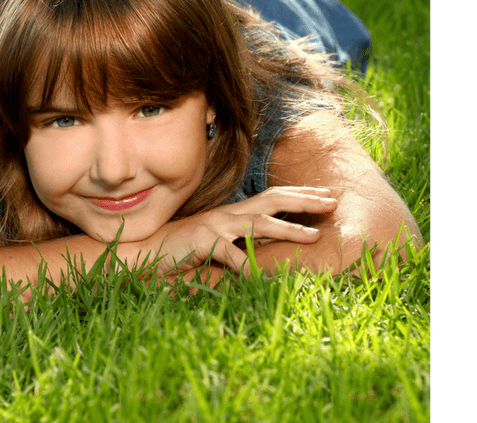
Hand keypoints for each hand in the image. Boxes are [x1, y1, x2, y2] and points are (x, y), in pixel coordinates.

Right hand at [130, 186, 337, 276]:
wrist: (143, 252)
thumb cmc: (179, 253)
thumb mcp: (216, 248)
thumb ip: (239, 247)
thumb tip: (265, 257)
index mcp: (232, 215)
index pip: (271, 198)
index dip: (299, 196)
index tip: (324, 195)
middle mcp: (227, 215)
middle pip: (272, 200)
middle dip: (304, 199)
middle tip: (332, 200)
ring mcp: (216, 225)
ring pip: (259, 223)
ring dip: (288, 227)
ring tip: (313, 234)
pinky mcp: (204, 241)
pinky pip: (232, 257)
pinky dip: (249, 270)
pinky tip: (263, 281)